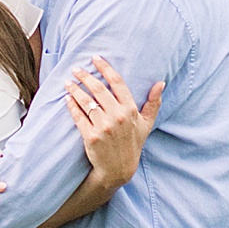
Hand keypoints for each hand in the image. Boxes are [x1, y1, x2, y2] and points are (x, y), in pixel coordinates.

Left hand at [64, 57, 162, 191]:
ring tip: (68, 82)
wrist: (118, 169)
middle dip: (85, 76)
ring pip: (86, 101)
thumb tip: (161, 83)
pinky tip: (67, 98)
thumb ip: (153, 103)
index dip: (105, 68)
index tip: (95, 58)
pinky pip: (78, 116)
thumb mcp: (146, 124)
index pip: (117, 82)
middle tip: (76, 68)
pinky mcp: (91, 136)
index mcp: (130, 110)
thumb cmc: (132, 144)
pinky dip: (71, 105)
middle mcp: (117, 116)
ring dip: (75, 89)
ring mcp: (103, 126)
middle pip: (99, 89)